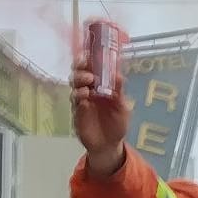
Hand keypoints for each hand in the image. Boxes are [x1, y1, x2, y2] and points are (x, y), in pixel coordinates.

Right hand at [70, 59, 130, 179]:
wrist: (109, 145)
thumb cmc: (117, 124)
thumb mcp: (123, 108)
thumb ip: (119, 92)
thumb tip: (119, 75)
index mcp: (102, 85)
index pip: (94, 67)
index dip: (90, 58)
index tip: (91, 51)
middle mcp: (90, 89)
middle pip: (80, 71)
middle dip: (80, 65)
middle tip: (86, 64)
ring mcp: (82, 99)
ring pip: (75, 82)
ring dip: (79, 78)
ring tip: (88, 80)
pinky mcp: (77, 110)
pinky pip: (74, 99)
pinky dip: (78, 94)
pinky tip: (85, 95)